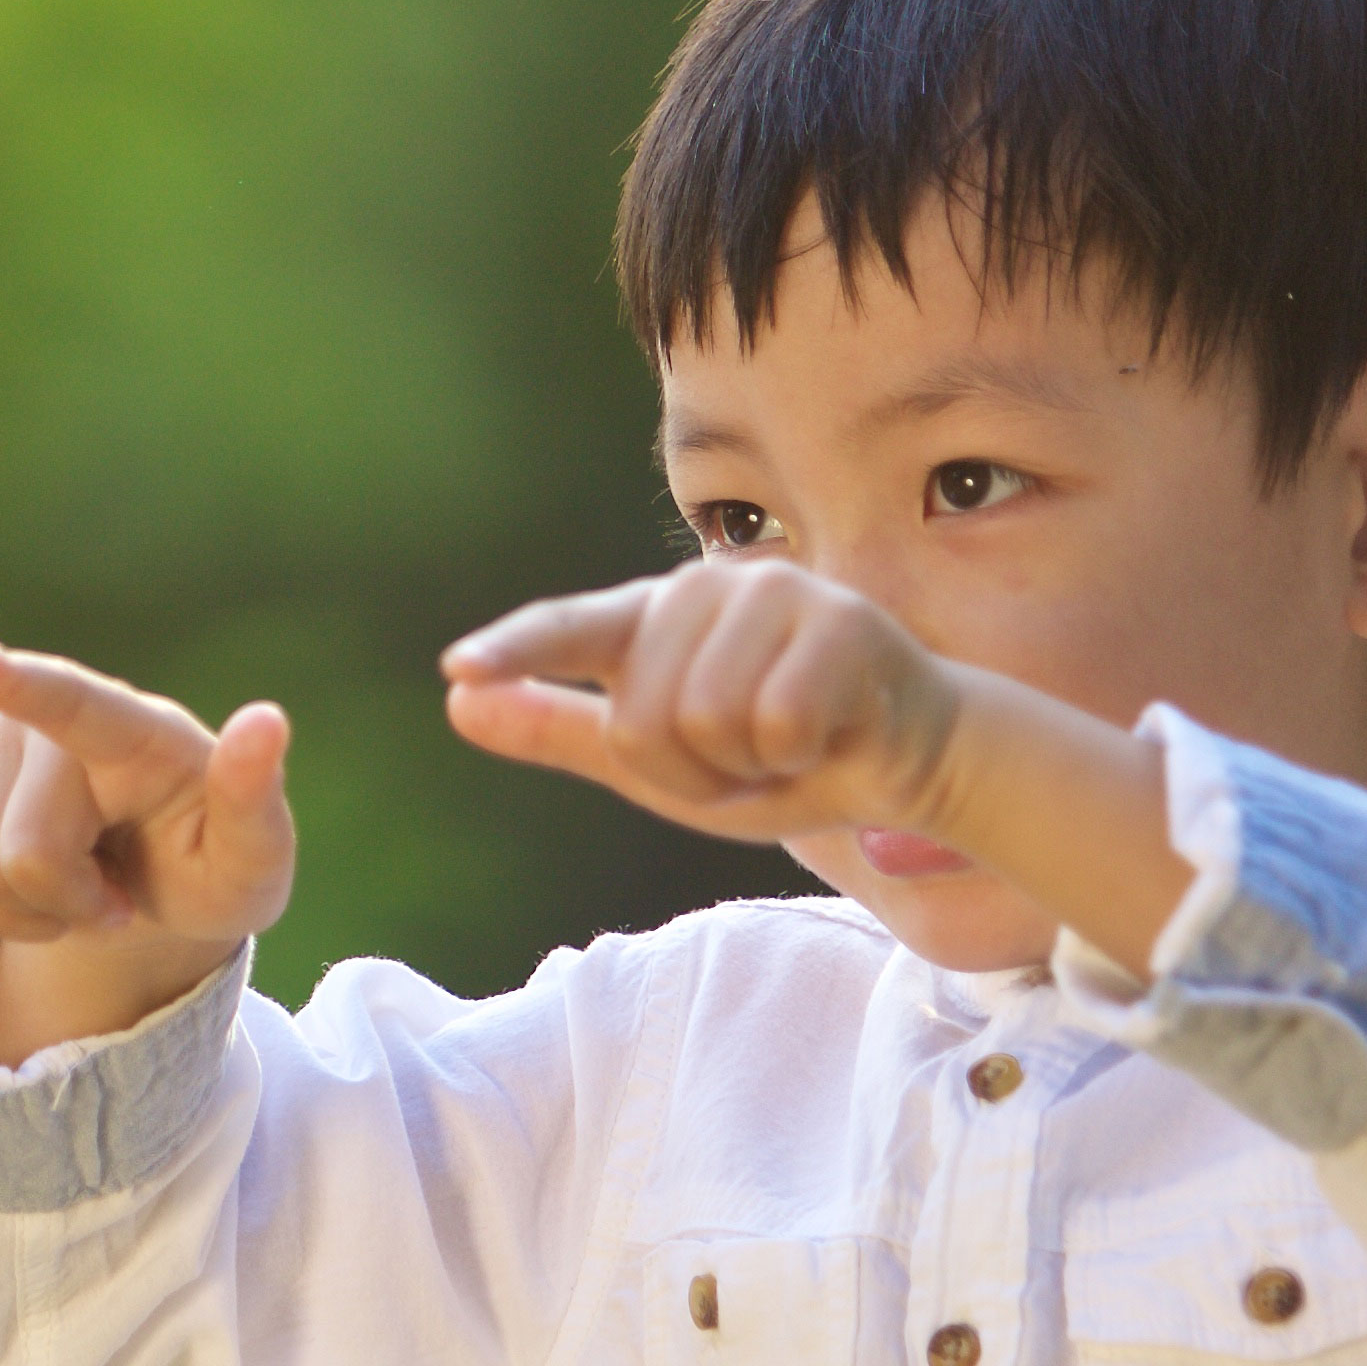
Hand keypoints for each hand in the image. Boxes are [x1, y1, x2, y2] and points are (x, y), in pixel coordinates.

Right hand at [0, 629, 294, 1063]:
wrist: (160, 889)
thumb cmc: (215, 870)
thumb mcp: (254, 863)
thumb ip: (257, 800)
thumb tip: (266, 718)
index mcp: (136, 728)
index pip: (66, 701)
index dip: (5, 679)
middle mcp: (56, 725)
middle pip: (26, 850)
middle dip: (72, 902)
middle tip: (122, 900)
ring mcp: (4, 750)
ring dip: (41, 911)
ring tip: (91, 889)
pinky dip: (11, 914)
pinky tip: (53, 890)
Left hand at [434, 560, 965, 844]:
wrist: (909, 761)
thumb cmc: (778, 761)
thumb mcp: (660, 765)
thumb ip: (564, 731)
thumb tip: (457, 702)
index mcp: (653, 618)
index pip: (572, 630)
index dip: (516, 652)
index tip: (460, 669)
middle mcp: (703, 590)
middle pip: (640, 720)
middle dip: (690, 775)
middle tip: (746, 763)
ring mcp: (773, 593)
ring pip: (705, 722)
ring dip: (745, 768)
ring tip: (787, 746)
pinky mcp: (838, 618)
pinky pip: (775, 723)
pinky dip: (798, 757)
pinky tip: (829, 733)